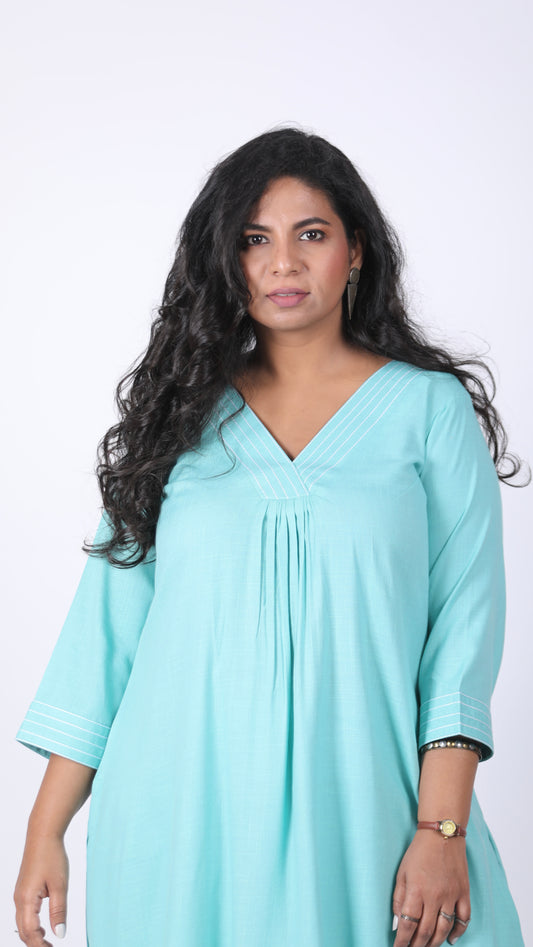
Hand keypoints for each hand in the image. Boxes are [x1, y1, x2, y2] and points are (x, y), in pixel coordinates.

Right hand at [14, 833, 68, 945]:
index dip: (40, 945)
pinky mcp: (23, 890)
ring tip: (47, 943)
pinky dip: (31, 926)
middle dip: (35, 944)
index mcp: (26, 900)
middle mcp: (19, 899)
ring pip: (22, 924)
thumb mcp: (60, 885)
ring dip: (32, 936)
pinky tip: (43, 928)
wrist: (43, 835)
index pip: (30, 932)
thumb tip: (60, 934)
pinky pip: (23, 915)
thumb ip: (59, 911)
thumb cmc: (52, 856)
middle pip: (23, 931)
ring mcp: (19, 895)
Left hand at [392, 829, 470, 945]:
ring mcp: (451, 895)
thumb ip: (398, 898)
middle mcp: (435, 896)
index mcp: (416, 890)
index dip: (402, 941)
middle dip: (417, 945)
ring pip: (444, 929)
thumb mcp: (402, 872)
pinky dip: (458, 932)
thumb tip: (397, 922)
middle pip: (426, 931)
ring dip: (435, 942)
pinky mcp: (463, 892)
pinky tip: (451, 939)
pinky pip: (464, 919)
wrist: (442, 834)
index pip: (408, 924)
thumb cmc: (419, 852)